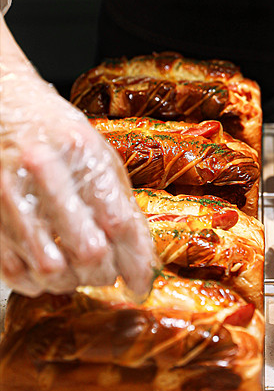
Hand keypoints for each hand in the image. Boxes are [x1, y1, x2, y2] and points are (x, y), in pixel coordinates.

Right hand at [0, 56, 158, 297]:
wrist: (3, 106)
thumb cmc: (55, 132)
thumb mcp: (98, 154)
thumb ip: (120, 202)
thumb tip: (141, 258)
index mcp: (82, 153)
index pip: (119, 222)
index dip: (135, 262)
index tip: (140, 284)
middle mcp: (44, 172)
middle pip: (87, 250)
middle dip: (103, 274)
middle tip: (106, 273)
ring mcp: (9, 194)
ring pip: (49, 268)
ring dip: (70, 281)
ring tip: (77, 271)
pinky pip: (13, 271)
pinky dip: (35, 282)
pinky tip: (47, 270)